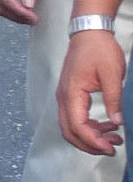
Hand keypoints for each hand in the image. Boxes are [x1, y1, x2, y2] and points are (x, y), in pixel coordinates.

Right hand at [0, 0, 40, 23]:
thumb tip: (28, 5)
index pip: (7, 3)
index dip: (20, 13)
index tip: (33, 18)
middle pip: (0, 7)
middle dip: (15, 16)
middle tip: (31, 20)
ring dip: (12, 12)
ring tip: (27, 15)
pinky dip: (9, 5)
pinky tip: (20, 6)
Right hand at [59, 29, 124, 152]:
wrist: (89, 32)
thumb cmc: (99, 50)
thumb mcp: (112, 74)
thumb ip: (114, 99)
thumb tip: (118, 122)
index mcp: (71, 93)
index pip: (77, 126)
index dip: (92, 141)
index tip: (110, 148)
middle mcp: (63, 98)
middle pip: (70, 132)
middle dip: (90, 145)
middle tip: (112, 148)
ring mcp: (65, 97)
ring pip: (72, 127)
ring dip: (91, 137)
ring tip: (115, 138)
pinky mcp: (71, 96)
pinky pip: (76, 118)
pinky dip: (90, 127)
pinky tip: (108, 126)